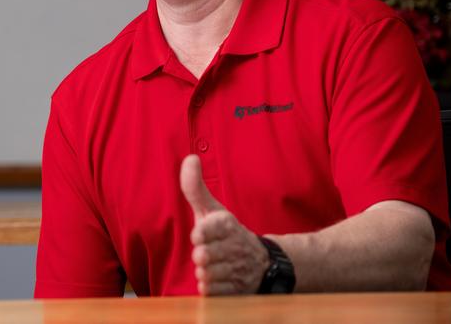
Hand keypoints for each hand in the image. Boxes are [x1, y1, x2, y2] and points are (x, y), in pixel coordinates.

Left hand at [180, 154, 269, 294]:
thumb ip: (195, 187)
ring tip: (211, 266)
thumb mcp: (211, 209)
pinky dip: (211, 289)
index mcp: (227, 224)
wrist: (260, 262)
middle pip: (204, 256)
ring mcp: (239, 269)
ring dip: (204, 273)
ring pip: (208, 275)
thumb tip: (190, 158)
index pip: (207, 229)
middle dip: (200, 256)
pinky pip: (215, 293)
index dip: (200, 234)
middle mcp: (236, 246)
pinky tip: (215, 280)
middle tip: (205, 254)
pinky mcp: (239, 290)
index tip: (198, 235)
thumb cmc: (224, 233)